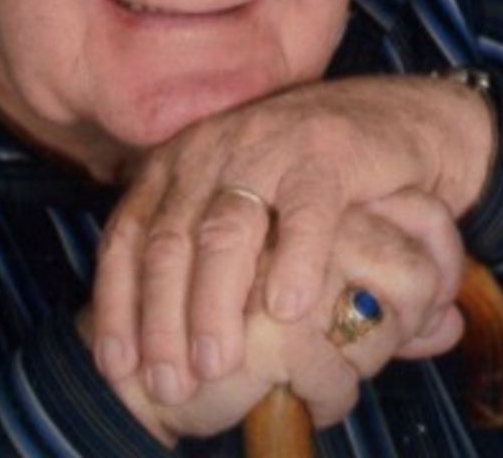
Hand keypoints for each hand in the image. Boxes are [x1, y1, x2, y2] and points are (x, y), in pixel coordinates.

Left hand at [91, 74, 490, 394]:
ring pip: (226, 231)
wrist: (385, 116)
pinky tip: (290, 311)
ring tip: (215, 365)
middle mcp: (211, 152)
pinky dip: (296, 262)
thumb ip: (188, 248)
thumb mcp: (227, 199)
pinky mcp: (326, 155)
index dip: (117, 304)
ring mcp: (267, 149)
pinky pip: (306, 213)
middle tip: (168, 386)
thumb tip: (145, 339)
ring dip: (213, 302)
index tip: (117, 367)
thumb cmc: (294, 176)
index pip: (127, 235)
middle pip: (170, 241)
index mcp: (177, 163)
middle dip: (162, 319)